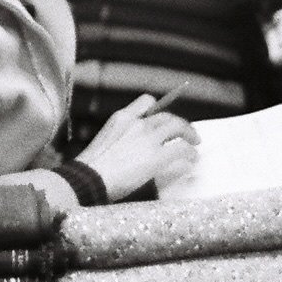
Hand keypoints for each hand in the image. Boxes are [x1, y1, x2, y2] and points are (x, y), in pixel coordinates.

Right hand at [75, 93, 201, 200]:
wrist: (88, 179)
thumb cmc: (91, 168)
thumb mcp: (105, 143)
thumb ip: (121, 138)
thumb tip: (135, 148)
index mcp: (121, 118)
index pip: (147, 102)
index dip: (160, 109)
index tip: (166, 117)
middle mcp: (137, 123)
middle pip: (167, 116)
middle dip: (180, 124)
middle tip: (186, 133)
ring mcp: (148, 138)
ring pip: (178, 128)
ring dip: (189, 135)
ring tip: (193, 144)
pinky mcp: (157, 156)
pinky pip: (182, 149)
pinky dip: (189, 153)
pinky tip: (191, 159)